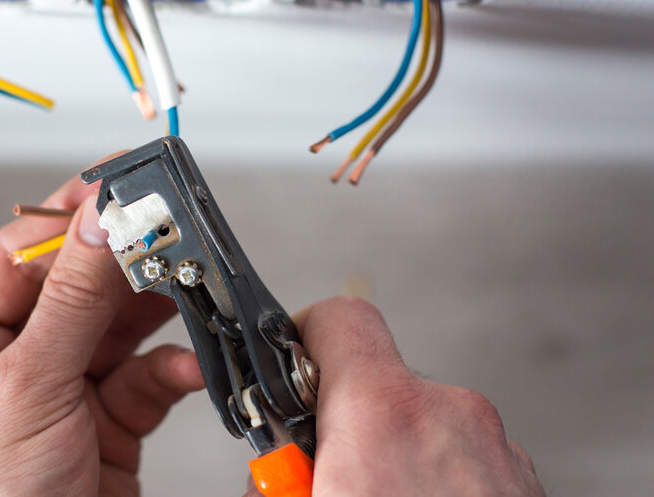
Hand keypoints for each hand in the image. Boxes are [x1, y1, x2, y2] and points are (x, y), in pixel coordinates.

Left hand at [0, 173, 204, 495]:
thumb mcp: (22, 388)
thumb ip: (72, 300)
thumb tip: (101, 218)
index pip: (18, 256)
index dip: (71, 217)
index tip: (119, 179)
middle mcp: (1, 362)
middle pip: (73, 288)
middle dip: (123, 263)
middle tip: (169, 229)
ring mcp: (54, 396)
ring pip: (115, 330)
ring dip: (155, 310)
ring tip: (189, 283)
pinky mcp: (100, 430)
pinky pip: (142, 382)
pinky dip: (170, 370)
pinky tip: (186, 364)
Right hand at [247, 297, 544, 495]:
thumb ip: (272, 475)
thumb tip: (272, 472)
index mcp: (383, 417)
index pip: (339, 318)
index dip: (305, 336)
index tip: (290, 369)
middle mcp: (451, 418)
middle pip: (377, 383)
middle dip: (345, 424)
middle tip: (328, 477)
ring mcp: (498, 451)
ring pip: (423, 424)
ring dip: (396, 456)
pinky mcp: (526, 483)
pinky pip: (464, 457)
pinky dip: (437, 481)